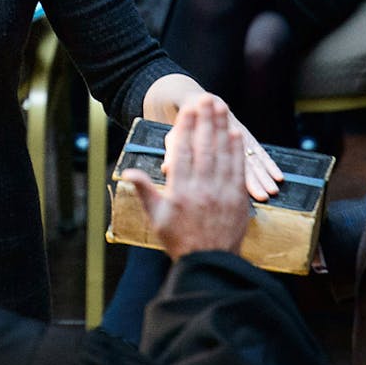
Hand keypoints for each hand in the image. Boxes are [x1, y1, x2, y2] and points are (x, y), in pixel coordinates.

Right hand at [121, 97, 249, 257]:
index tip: (187, 111)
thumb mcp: (156, 218)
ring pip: (221, 154)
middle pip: (204, 147)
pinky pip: (237, 169)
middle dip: (205, 121)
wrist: (209, 265)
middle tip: (206, 99)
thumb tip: (128, 172)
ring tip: (221, 108)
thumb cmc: (180, 241)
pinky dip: (236, 151)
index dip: (185, 129)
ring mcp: (221, 192)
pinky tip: (235, 134)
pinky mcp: (237, 199)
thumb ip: (144, 192)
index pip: (183, 152)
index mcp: (180, 191)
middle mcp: (201, 188)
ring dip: (221, 129)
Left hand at [143, 75, 281, 199]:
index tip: (240, 189)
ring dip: (264, 173)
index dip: (232, 177)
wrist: (200, 99)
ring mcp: (239, 134)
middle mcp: (228, 132)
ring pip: (253, 155)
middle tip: (265, 194)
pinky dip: (268, 163)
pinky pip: (259, 152)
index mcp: (211, 134)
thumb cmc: (185, 125)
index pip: (225, 160)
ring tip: (274, 189)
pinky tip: (278, 176)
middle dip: (255, 178)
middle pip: (244, 159)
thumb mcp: (175, 137)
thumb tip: (167, 167)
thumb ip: (173, 152)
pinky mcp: (246, 137)